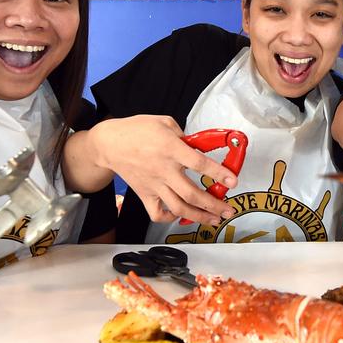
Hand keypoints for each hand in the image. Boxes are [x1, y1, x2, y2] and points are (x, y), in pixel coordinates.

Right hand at [88, 115, 235, 224]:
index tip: (232, 181)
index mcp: (171, 149)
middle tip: (228, 210)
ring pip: (179, 208)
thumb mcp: (165, 122)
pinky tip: (181, 215)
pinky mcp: (144, 194)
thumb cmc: (137, 130)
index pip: (199, 164)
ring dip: (199, 217)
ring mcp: (154, 185)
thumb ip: (185, 136)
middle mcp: (164, 170)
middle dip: (213, 205)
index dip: (218, 173)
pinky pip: (158, 213)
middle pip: (192, 194)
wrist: (110, 144)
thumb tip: (200, 147)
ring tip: (214, 220)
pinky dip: (170, 218)